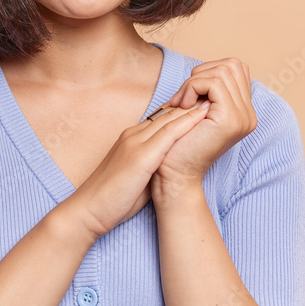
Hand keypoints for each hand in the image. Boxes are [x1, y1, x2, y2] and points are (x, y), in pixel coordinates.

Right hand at [65, 102, 210, 240]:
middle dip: (192, 104)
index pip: (161, 118)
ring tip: (216, 98)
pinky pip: (168, 133)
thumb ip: (152, 166)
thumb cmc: (112, 200)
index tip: (204, 107)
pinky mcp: (140, 156)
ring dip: (193, 108)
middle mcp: (133, 135)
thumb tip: (171, 168)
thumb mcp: (136, 177)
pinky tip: (203, 116)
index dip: (183, 112)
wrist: (88, 210)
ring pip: (169, 118)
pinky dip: (187, 122)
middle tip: (216, 95)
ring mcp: (135, 143)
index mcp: (131, 139)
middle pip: (167, 113)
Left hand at [151, 58, 257, 197]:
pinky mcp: (231, 119)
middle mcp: (249, 115)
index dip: (208, 71)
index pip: (236, 68)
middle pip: (232, 65)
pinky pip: (213, 83)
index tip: (189, 93)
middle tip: (183, 96)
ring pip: (222, 71)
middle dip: (202, 73)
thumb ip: (207, 90)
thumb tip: (205, 67)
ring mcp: (243, 117)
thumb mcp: (196, 109)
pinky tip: (182, 105)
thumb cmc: (178, 142)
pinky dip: (192, 87)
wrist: (174, 174)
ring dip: (194, 81)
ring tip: (181, 102)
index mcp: (244, 112)